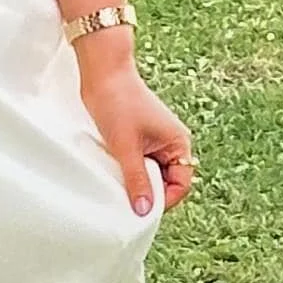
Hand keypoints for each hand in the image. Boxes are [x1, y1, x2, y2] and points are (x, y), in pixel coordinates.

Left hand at [79, 54, 196, 213]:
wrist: (102, 72)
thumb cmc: (117, 102)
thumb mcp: (126, 147)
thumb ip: (137, 180)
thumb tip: (144, 211)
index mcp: (178, 143)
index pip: (180, 184)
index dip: (163, 199)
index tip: (142, 208)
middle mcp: (171, 143)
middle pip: (166, 181)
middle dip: (149, 190)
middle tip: (128, 197)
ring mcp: (155, 140)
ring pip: (151, 172)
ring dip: (137, 179)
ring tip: (120, 180)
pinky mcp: (140, 137)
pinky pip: (140, 162)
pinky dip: (130, 169)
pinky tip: (116, 169)